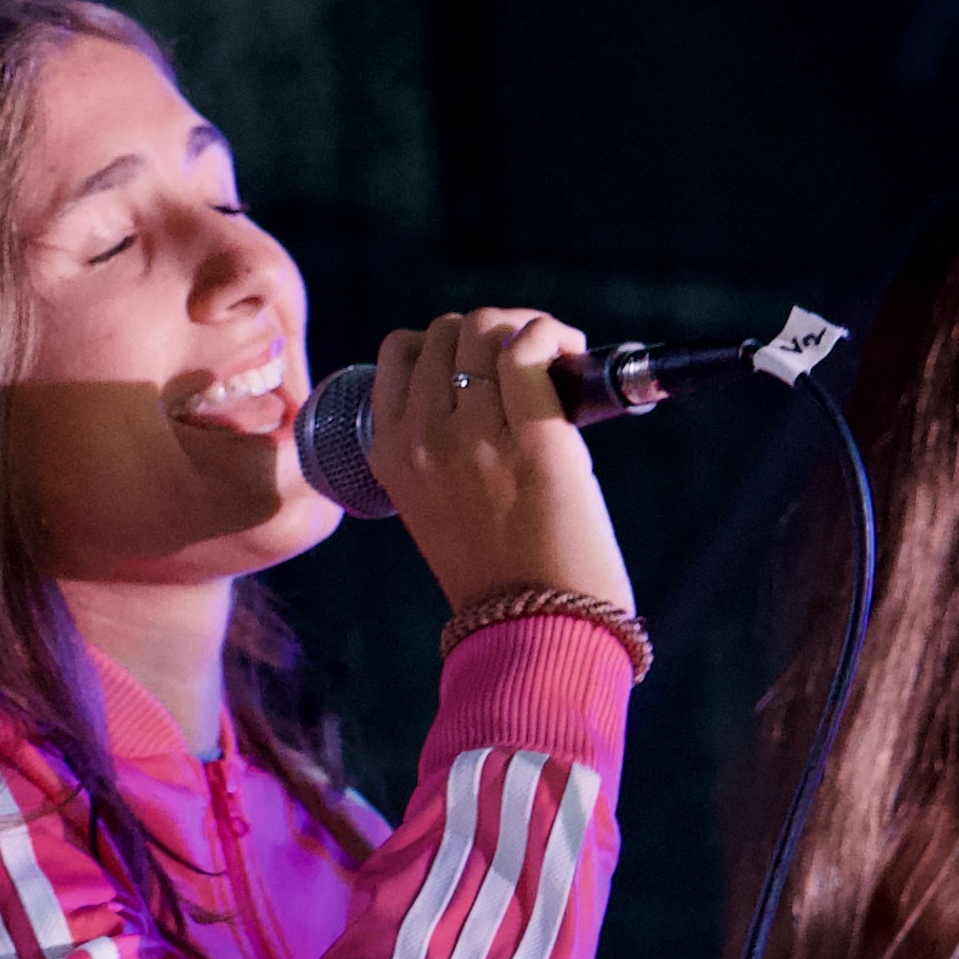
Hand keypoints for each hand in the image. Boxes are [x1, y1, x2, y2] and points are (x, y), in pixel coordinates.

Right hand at [368, 304, 632, 621]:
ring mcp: (473, 438)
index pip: (402, 351)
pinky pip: (528, 349)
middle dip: (492, 332)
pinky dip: (551, 334)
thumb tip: (490, 376)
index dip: (449, 343)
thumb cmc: (498, 572)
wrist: (534, 632)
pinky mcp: (533, 440)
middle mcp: (421, 438)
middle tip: (531, 360)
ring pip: (486, 329)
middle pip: (447, 332)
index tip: (486, 363)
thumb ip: (440, 446)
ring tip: (556, 355)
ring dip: (526, 327)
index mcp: (387, 453)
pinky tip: (572, 352)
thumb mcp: (434, 504)